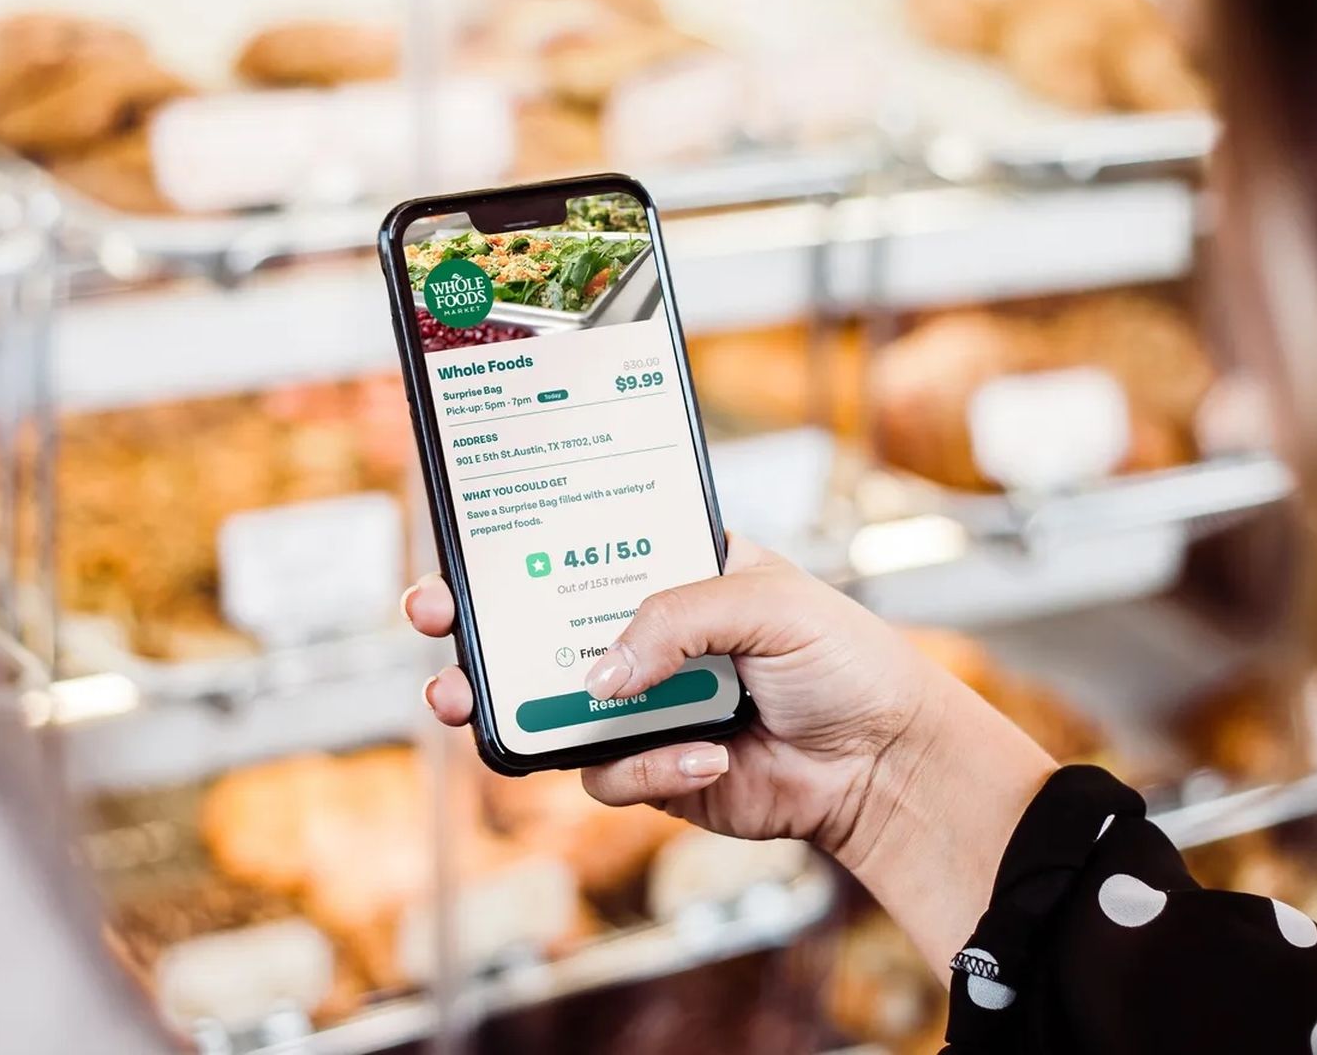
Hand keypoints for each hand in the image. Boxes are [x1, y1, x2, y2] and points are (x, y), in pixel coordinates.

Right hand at [403, 535, 942, 853]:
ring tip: (473, 706)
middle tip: (432, 621)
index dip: (518, 546)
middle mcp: (648, 637)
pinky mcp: (652, 772)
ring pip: (547, 708)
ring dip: (509, 708)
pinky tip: (709, 757)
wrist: (884, 763)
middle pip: (538, 629)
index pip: (581, 548)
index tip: (463, 542)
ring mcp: (644, 706)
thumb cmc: (844, 661)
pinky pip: (605, 774)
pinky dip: (649, 768)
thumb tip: (598, 674)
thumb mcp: (768, 602)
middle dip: (475, 627)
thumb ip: (675, 618)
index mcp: (673, 573)